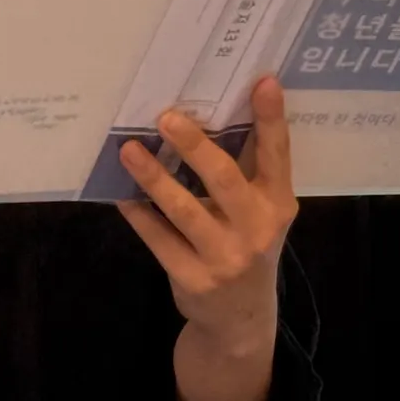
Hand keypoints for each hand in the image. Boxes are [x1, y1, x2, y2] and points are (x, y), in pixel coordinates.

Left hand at [117, 80, 295, 400]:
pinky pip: (159, 239)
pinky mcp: (193, 278)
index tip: (263, 81)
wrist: (241, 319)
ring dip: (154, 178)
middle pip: (225, 179)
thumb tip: (207, 109)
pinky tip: (121, 192)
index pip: (278, 155)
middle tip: (166, 117)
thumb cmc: (246, 244)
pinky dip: (139, 214)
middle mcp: (257, 229)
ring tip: (129, 150)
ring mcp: (225, 257)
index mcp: (278, 204)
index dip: (271, 118)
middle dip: (195, 146)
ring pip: (185, 210)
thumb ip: (247, 171)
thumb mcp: (261, 212)